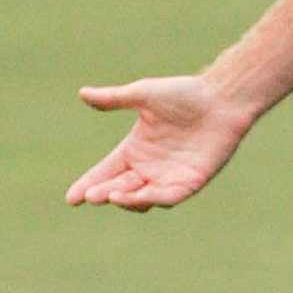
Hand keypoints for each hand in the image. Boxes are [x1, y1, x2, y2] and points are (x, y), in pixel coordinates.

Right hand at [65, 76, 254, 211]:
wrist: (222, 98)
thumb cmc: (185, 93)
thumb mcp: (144, 94)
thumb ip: (115, 99)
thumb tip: (82, 93)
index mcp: (134, 149)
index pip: (105, 171)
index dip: (88, 184)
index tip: (71, 198)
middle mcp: (148, 167)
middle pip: (119, 187)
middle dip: (103, 193)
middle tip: (91, 196)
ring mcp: (169, 176)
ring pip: (141, 198)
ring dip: (126, 199)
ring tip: (111, 195)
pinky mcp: (190, 182)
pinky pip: (168, 197)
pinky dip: (154, 199)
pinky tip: (141, 196)